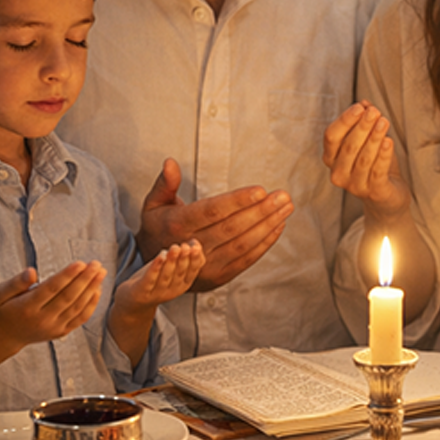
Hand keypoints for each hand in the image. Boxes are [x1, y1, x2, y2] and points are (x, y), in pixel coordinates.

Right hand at [0, 263, 104, 344]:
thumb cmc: (5, 307)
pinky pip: (80, 318)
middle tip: (96, 264)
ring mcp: (53, 327)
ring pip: (77, 307)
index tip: (81, 263)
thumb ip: (16, 282)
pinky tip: (98, 289)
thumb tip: (32, 271)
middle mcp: (42, 319)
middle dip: (85, 279)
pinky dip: (92, 304)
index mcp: (26, 307)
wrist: (6, 335)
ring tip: (101, 272)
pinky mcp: (62, 332)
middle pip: (68, 297)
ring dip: (92, 289)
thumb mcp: (1, 292)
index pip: (51, 289)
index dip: (67, 276)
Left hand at [112, 242, 205, 312]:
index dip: (195, 260)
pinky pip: (149, 279)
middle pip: (179, 273)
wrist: (133, 301)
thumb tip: (195, 242)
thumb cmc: (154, 281)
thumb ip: (183, 258)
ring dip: (171, 262)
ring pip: (166, 276)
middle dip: (184, 259)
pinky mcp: (142, 292)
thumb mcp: (171, 270)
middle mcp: (172, 291)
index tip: (196, 247)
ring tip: (175, 248)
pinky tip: (160, 257)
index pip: (192, 272)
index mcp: (182, 285)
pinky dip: (155, 268)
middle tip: (186, 246)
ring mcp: (157, 292)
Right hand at [139, 158, 289, 288]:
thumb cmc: (159, 229)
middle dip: (261, 211)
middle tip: (283, 196)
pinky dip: (266, 243)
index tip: (260, 190)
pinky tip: (278, 226)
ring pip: (243, 244)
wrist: (156, 269)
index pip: (211, 211)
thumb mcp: (153, 205)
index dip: (237, 201)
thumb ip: (165, 184)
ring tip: (286, 208)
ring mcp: (207, 265)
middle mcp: (192, 248)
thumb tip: (170, 162)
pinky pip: (247, 259)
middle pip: (232, 228)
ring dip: (268, 225)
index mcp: (176, 225)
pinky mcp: (220, 277)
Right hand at [322, 102, 410, 219]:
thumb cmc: (375, 165)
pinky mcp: (373, 192)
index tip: (360, 107)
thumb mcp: (370, 141)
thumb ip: (365, 123)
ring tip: (384, 122)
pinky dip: (383, 155)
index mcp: (331, 158)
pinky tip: (388, 141)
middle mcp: (338, 173)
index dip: (345, 121)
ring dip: (374, 138)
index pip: (331, 136)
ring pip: (363, 158)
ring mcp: (354, 186)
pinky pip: (377, 171)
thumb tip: (364, 102)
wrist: (388, 197)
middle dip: (362, 126)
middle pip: (348, 146)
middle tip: (375, 112)